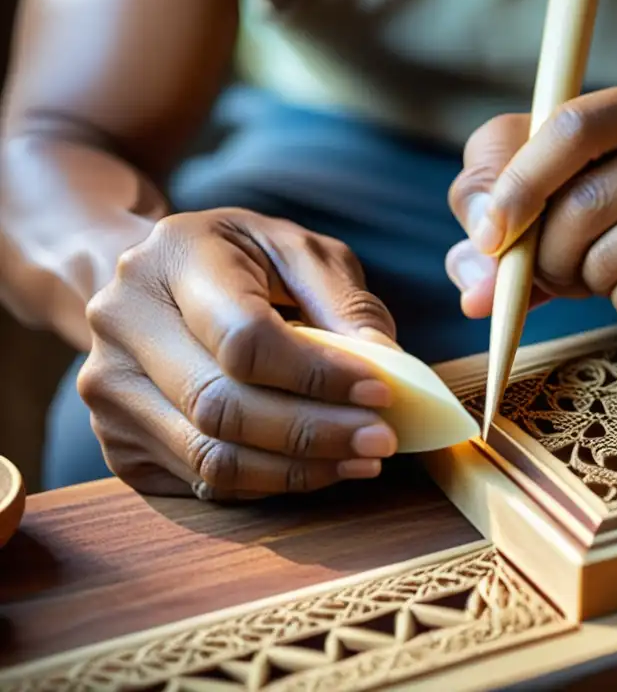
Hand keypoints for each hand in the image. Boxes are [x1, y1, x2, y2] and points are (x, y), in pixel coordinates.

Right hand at [78, 208, 400, 500]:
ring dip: (298, 471)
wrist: (153, 281)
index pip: (243, 338)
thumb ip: (345, 302)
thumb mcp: (299, 252)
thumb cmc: (242, 262)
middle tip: (381, 441)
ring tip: (361, 461)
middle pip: (222, 407)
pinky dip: (269, 484)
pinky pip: (201, 482)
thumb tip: (388, 369)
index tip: (380, 393)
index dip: (317, 376)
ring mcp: (109, 387)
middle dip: (315, 433)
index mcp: (175, 257)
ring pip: (210, 458)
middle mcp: (124, 321)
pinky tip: (317, 468)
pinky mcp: (117, 442)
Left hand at [446, 75, 616, 336]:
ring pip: (613, 252)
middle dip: (552, 257)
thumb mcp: (616, 201)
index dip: (518, 183)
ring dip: (595, 284)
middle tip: (563, 276)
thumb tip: (472, 287)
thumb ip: (535, 229)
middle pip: (583, 200)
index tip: (489, 237)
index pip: (571, 124)